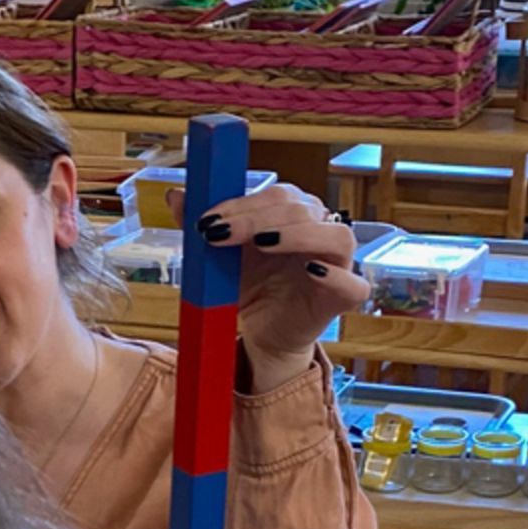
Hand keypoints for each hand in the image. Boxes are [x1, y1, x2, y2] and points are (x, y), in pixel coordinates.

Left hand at [176, 183, 371, 377]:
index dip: (242, 204)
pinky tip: (311, 271)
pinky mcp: (345, 296)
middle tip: (218, 234)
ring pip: (334, 235)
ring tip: (262, 242)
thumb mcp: (222, 257)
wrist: (263, 333)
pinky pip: (352, 283)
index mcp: (296, 214)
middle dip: (256, 218)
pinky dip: (335, 276)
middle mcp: (322, 230)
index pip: (277, 195)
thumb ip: (203, 226)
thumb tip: (175, 195)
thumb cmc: (252, 288)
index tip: (207, 221)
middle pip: (301, 209)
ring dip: (297, 234)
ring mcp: (339, 263)